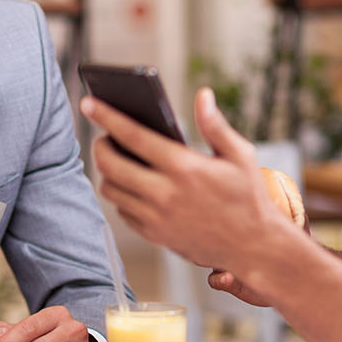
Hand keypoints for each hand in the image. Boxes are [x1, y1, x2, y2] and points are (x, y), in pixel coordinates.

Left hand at [81, 87, 302, 299]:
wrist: (253, 247)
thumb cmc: (248, 197)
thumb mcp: (240, 155)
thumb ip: (216, 125)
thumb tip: (202, 95)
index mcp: (184, 167)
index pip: (133, 136)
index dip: (106, 116)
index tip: (88, 102)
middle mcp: (165, 193)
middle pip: (110, 164)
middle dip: (100, 145)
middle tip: (105, 136)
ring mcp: (156, 217)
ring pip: (110, 189)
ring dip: (107, 172)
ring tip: (117, 160)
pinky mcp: (154, 235)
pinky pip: (121, 211)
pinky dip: (120, 195)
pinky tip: (131, 185)